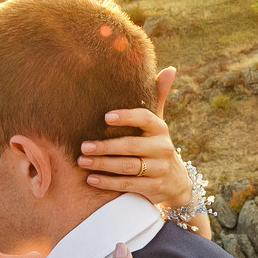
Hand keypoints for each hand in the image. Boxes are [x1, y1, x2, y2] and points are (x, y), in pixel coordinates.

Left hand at [79, 68, 196, 214]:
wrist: (176, 183)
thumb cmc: (156, 147)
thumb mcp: (158, 125)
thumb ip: (157, 98)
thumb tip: (169, 69)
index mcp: (161, 129)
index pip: (145, 118)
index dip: (127, 117)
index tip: (106, 117)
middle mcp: (163, 148)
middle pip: (131, 146)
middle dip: (105, 147)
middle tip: (83, 146)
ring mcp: (159, 170)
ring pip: (127, 166)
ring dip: (102, 164)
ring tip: (82, 161)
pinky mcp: (153, 188)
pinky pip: (127, 184)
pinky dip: (108, 182)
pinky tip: (91, 178)